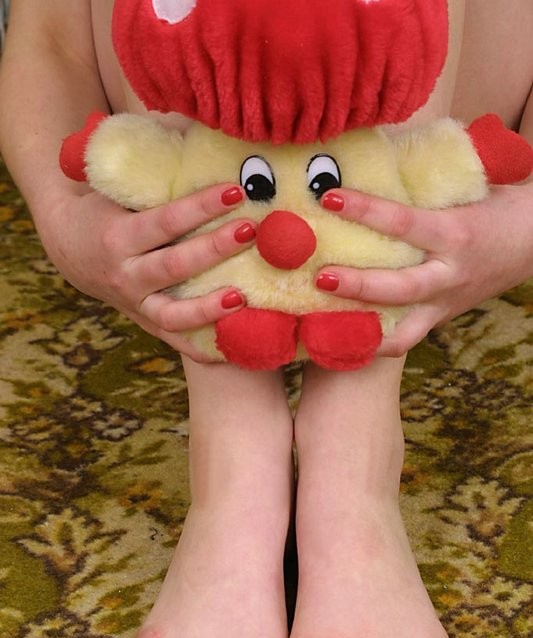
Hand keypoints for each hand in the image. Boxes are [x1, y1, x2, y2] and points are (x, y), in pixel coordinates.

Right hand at [39, 182, 254, 359]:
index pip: (163, 222)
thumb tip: (202, 120)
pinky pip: (176, 341)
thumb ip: (157, 163)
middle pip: (173, 267)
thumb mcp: (119, 183)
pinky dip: (202, 350)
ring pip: (174, 314)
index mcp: (117, 236)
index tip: (234, 190)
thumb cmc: (107, 206)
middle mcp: (125, 275)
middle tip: (251, 231)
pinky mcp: (147, 323)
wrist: (72, 249)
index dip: (198, 207)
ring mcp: (136, 305)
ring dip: (209, 309)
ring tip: (244, 297)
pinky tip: (232, 352)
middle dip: (212, 250)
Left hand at [316, 184, 532, 356]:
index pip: (403, 223)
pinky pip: (408, 338)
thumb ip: (421, 191)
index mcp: (455, 234)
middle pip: (400, 288)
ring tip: (325, 322)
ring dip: (365, 329)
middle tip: (321, 277)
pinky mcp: (443, 318)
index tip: (331, 198)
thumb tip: (370, 167)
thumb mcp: (463, 193)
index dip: (366, 210)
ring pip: (404, 331)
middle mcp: (450, 274)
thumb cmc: (495, 208)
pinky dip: (379, 342)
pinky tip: (348, 338)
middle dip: (358, 286)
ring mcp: (447, 302)